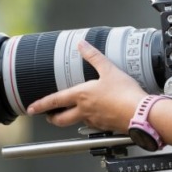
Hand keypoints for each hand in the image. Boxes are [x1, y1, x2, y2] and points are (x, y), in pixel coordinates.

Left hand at [26, 40, 145, 132]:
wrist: (140, 113)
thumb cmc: (124, 93)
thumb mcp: (109, 69)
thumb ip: (94, 56)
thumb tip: (82, 44)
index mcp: (81, 96)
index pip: (55, 101)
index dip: (41, 105)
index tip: (31, 109)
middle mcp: (84, 111)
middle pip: (61, 120)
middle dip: (52, 118)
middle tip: (48, 116)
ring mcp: (94, 121)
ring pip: (77, 122)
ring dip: (72, 119)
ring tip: (73, 112)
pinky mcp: (106, 126)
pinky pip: (93, 125)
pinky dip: (91, 120)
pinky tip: (98, 114)